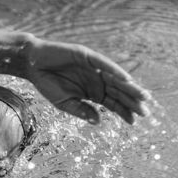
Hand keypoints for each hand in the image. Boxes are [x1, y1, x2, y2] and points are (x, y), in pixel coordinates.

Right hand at [26, 38, 149, 123]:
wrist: (32, 64)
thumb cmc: (46, 83)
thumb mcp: (63, 103)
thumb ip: (80, 110)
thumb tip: (99, 121)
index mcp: (91, 92)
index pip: (112, 103)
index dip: (123, 112)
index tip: (134, 122)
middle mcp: (96, 80)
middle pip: (118, 92)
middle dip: (131, 101)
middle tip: (145, 112)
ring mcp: (93, 68)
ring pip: (115, 79)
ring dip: (129, 87)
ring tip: (142, 96)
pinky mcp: (87, 56)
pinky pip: (104, 64)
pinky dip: (115, 71)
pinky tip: (125, 79)